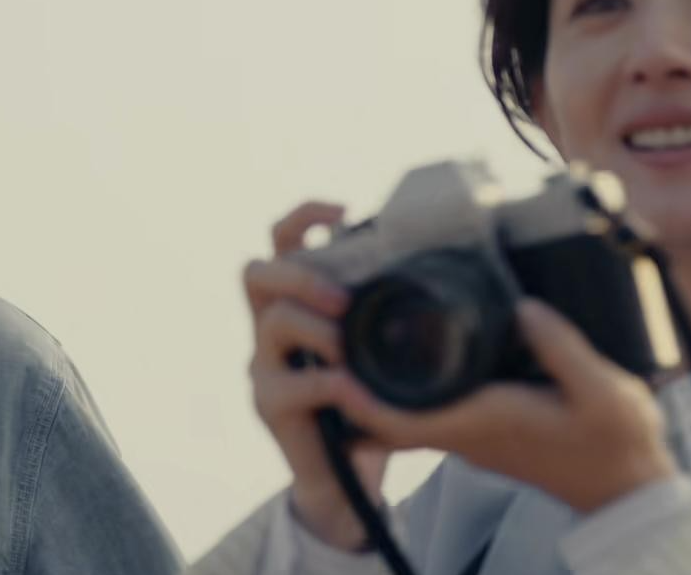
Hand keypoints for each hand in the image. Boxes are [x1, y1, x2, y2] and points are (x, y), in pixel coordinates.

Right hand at [245, 201, 393, 549]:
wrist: (346, 480)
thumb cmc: (369, 405)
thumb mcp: (377, 351)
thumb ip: (381, 315)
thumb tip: (432, 268)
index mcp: (295, 304)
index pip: (280, 243)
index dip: (303, 218)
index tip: (343, 210)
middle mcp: (268, 328)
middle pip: (258, 273)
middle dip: (303, 277)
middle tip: (345, 299)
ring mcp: (262, 366)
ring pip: (274, 322)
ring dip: (319, 329)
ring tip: (350, 348)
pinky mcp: (269, 404)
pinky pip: (294, 383)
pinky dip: (331, 385)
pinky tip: (357, 394)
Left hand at [328, 299, 676, 514]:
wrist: (629, 487)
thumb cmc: (617, 443)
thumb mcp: (605, 392)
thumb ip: (562, 349)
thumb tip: (522, 306)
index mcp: (482, 423)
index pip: (402, 419)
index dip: (359, 398)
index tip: (331, 365)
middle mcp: (465, 432)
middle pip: (386, 415)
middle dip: (350, 384)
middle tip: (328, 334)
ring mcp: (470, 434)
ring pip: (403, 412)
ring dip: (373, 383)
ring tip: (353, 333)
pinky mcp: (480, 429)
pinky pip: (426, 409)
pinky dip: (405, 386)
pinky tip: (407, 351)